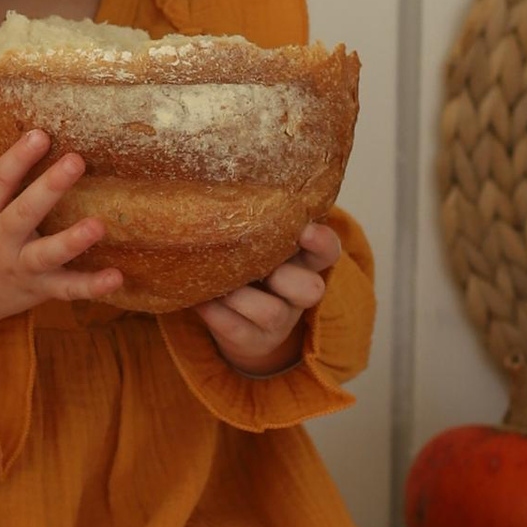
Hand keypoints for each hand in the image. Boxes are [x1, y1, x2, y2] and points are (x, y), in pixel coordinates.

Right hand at [0, 130, 123, 399]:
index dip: (17, 159)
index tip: (40, 135)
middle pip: (24, 212)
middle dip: (49, 188)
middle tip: (76, 160)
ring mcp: (19, 266)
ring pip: (47, 255)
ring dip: (73, 241)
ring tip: (99, 225)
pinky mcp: (36, 289)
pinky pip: (65, 290)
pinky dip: (91, 286)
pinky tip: (117, 277)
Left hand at [196, 223, 342, 376]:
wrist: (243, 322)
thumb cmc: (250, 266)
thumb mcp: (261, 245)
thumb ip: (256, 222)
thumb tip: (219, 185)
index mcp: (305, 262)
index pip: (328, 251)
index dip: (321, 242)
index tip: (305, 230)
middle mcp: (299, 294)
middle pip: (311, 289)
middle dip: (285, 277)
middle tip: (260, 267)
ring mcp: (279, 322)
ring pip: (271, 312)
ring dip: (239, 295)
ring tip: (217, 282)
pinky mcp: (253, 341)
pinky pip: (235, 329)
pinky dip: (213, 312)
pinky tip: (199, 298)